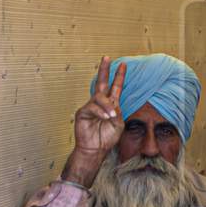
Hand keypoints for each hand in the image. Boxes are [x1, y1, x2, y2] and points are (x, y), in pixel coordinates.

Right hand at [65, 57, 125, 186]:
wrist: (96, 149)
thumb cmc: (107, 137)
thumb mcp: (118, 123)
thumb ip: (117, 111)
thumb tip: (112, 104)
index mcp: (111, 105)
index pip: (115, 88)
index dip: (119, 77)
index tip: (123, 65)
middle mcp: (100, 103)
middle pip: (101, 83)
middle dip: (104, 70)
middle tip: (106, 57)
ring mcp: (90, 107)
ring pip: (99, 98)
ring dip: (107, 107)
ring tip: (111, 117)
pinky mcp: (83, 112)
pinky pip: (92, 107)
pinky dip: (101, 112)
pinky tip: (105, 118)